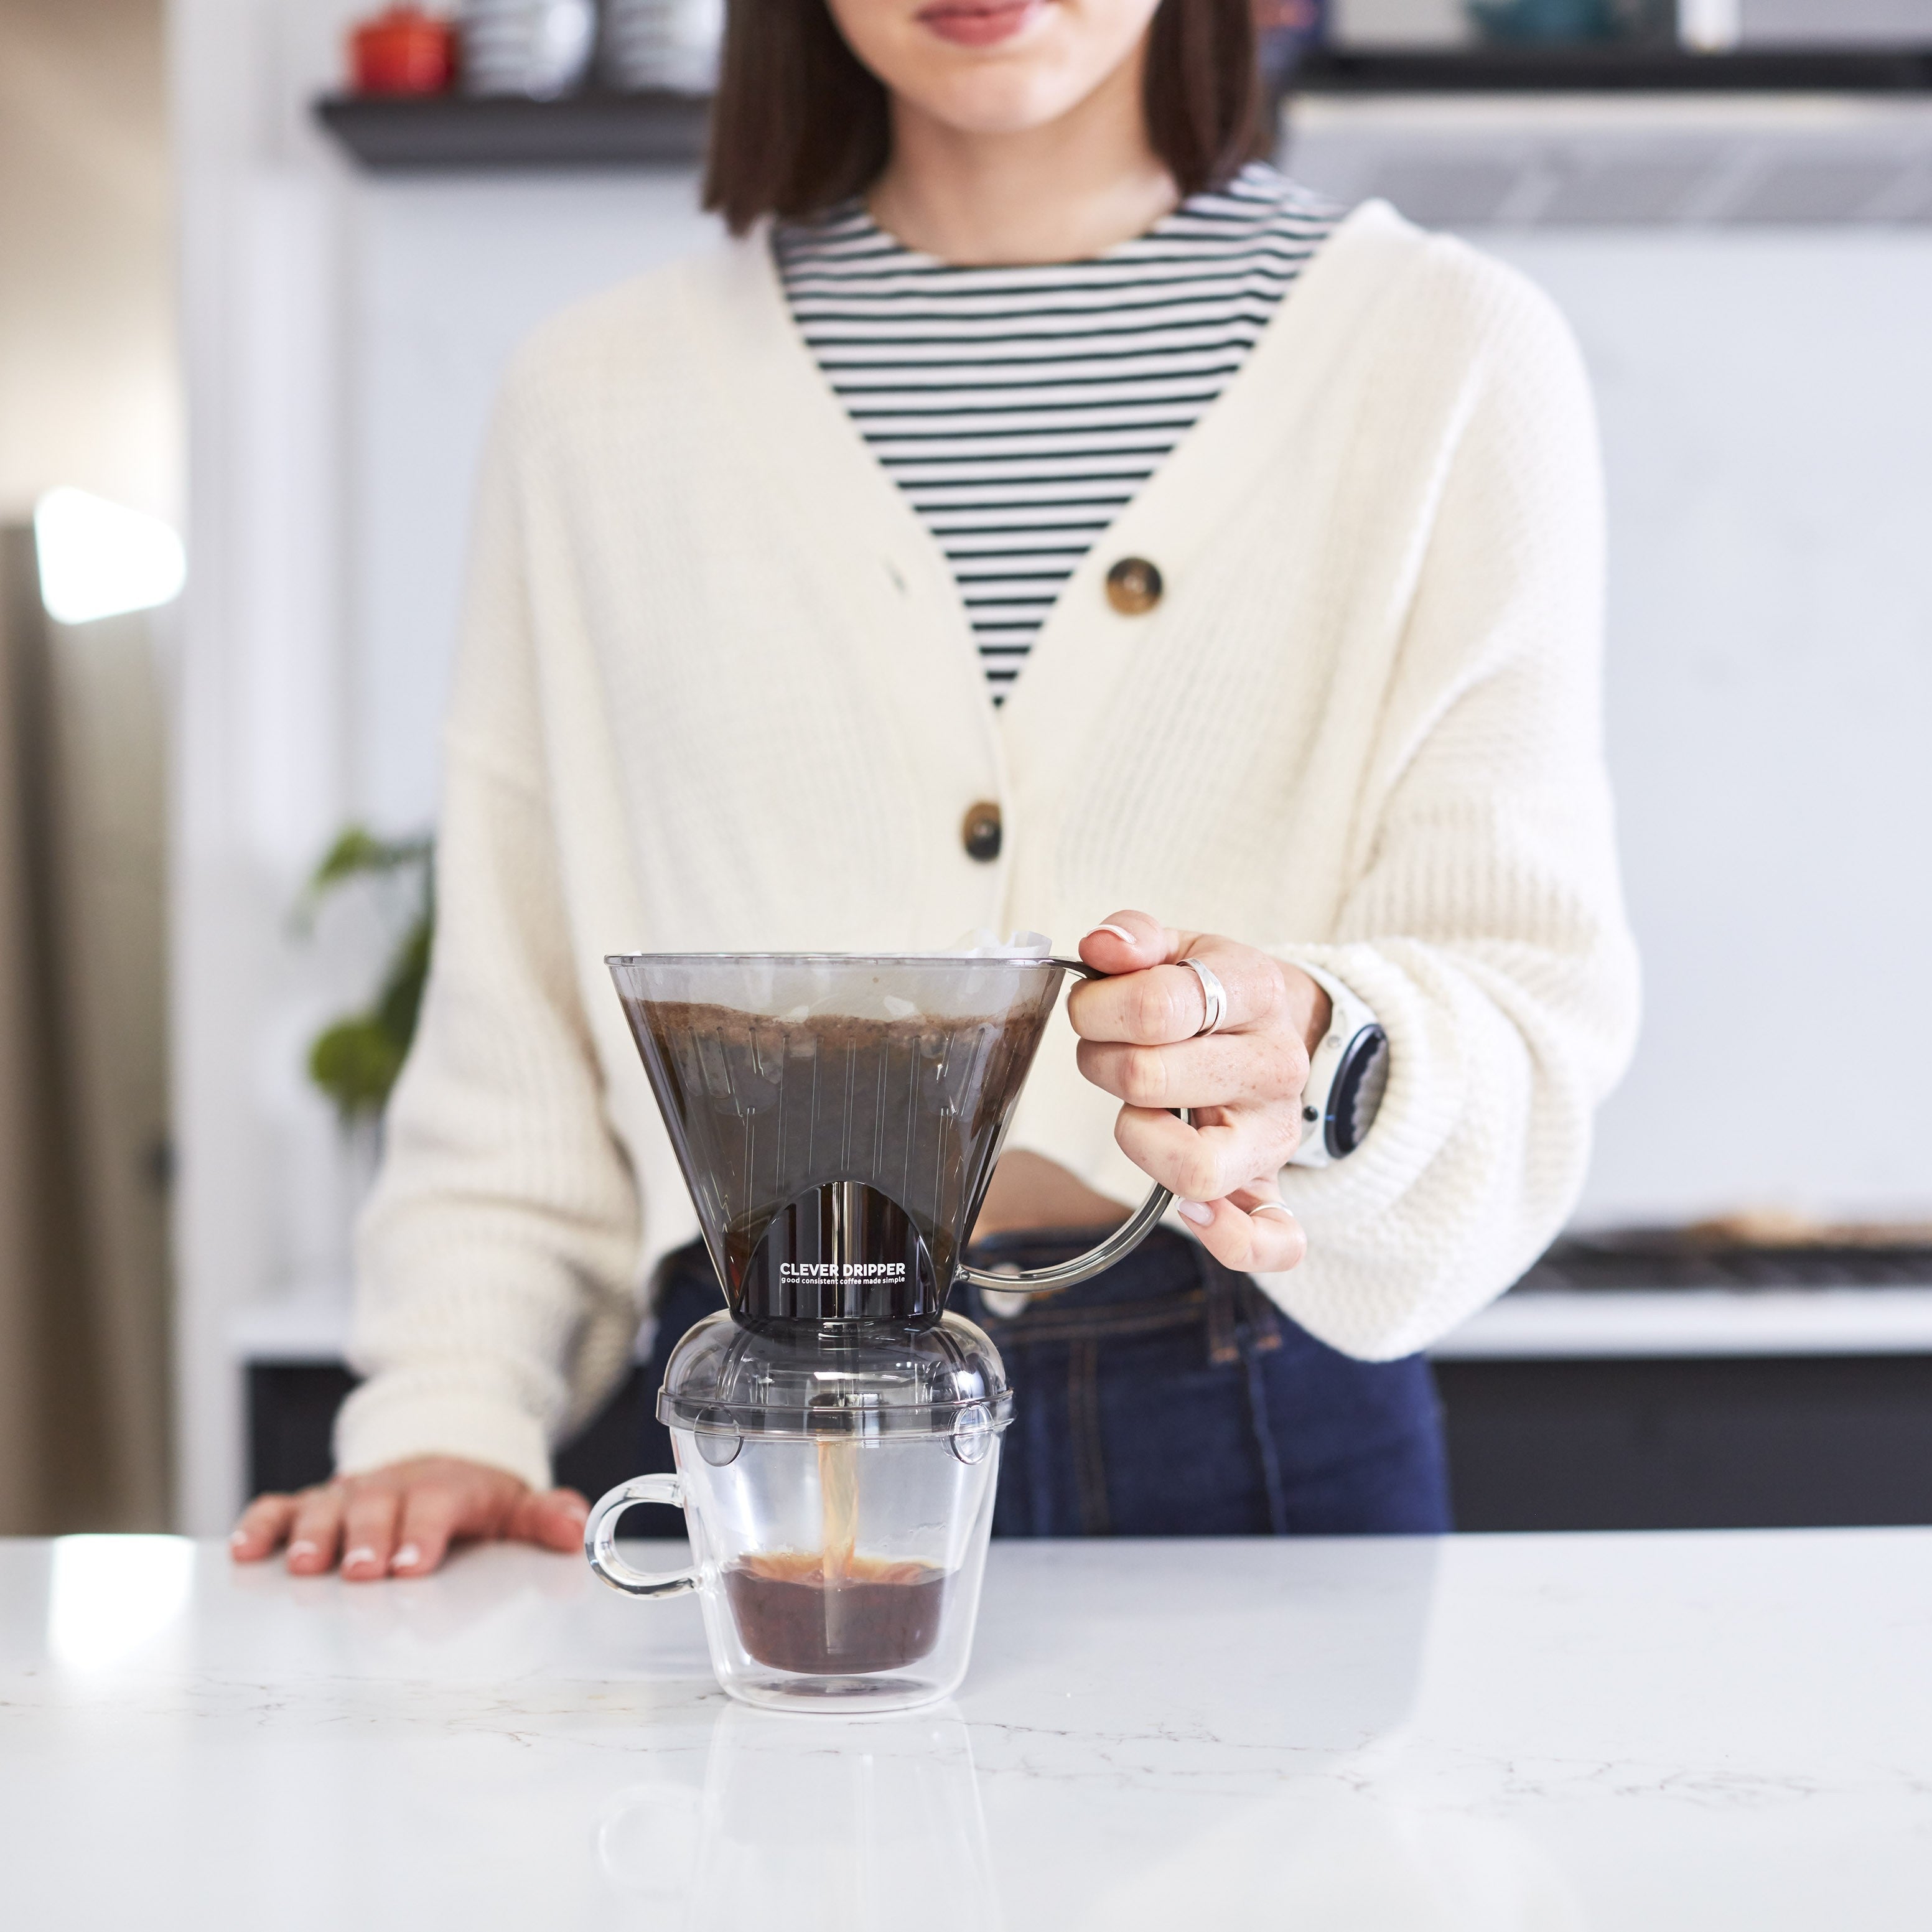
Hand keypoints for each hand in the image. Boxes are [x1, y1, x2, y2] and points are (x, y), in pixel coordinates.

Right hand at [229, 1456, 589, 1581]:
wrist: (439, 1450)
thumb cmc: (473, 1494)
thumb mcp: (516, 1502)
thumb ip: (545, 1517)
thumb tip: (574, 1531)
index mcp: (443, 1489)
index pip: (434, 1506)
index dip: (423, 1534)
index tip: (412, 1565)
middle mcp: (392, 1489)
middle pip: (376, 1508)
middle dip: (367, 1538)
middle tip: (362, 1570)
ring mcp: (350, 1494)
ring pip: (326, 1508)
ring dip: (313, 1534)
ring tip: (305, 1566)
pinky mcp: (316, 1502)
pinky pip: (282, 1506)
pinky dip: (262, 1523)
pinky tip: (246, 1550)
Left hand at [1068, 911, 1332, 1274]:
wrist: (1279, 1032)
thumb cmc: (1212, 996)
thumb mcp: (1181, 948)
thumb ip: (1137, 938)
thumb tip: (1103, 946)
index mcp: (1256, 993)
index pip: (1160, 1005)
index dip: (1098, 1007)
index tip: (1093, 1008)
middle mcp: (1275, 1067)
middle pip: (1151, 1079)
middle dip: (1102, 1062)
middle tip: (1108, 1052)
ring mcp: (1276, 1135)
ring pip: (1194, 1167)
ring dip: (1137, 1135)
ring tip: (1138, 1110)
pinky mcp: (1272, 1188)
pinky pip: (1272, 1240)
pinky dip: (1230, 1239)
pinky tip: (1192, 1215)